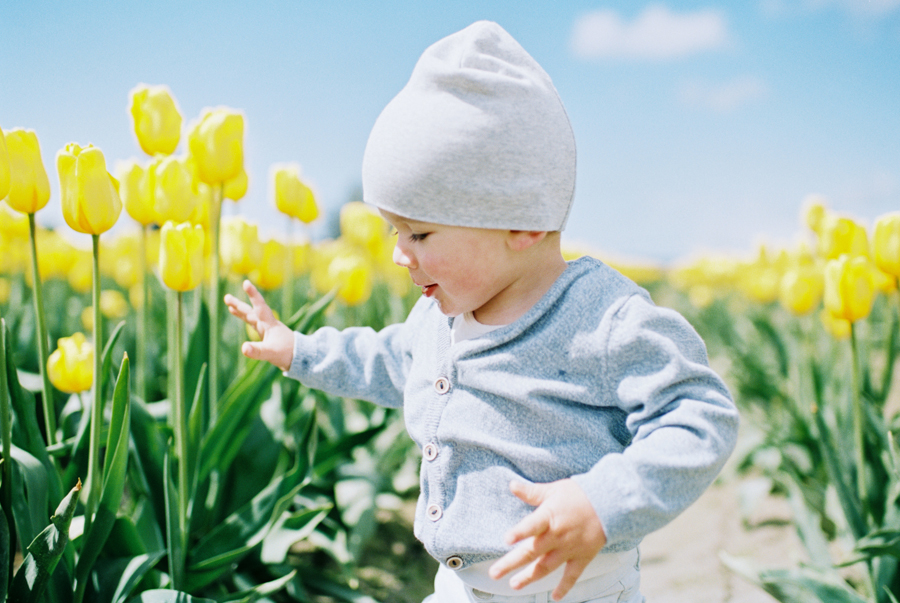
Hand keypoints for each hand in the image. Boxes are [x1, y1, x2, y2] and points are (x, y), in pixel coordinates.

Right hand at [224, 280, 294, 370]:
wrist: (301, 357)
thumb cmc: (287, 353)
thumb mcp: (271, 353)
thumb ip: (257, 351)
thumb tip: (243, 348)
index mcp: (270, 324)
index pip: (260, 306)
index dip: (253, 294)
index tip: (246, 283)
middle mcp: (268, 324)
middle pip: (251, 311)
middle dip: (239, 304)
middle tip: (226, 297)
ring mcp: (267, 329)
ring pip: (251, 317)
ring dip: (241, 311)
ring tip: (229, 305)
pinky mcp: (267, 335)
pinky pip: (254, 324)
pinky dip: (246, 320)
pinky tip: (243, 317)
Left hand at [489, 479, 606, 601]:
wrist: (610, 503)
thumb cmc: (581, 494)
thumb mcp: (554, 489)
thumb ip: (532, 492)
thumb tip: (512, 485)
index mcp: (549, 517)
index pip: (532, 525)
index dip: (519, 532)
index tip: (506, 539)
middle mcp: (557, 535)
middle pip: (531, 552)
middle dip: (511, 563)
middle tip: (495, 573)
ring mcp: (569, 549)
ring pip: (546, 567)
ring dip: (529, 577)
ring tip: (514, 584)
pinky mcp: (582, 557)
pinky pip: (571, 576)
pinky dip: (564, 587)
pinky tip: (555, 596)